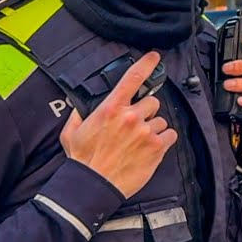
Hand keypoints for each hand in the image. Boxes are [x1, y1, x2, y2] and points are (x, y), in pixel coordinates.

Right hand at [60, 52, 176, 197]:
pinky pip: (170, 135)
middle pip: (152, 102)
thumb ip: (79, 114)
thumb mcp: (72, 132)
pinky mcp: (157, 147)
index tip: (155, 56)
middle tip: (135, 125)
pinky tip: (150, 147)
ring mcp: (146, 132)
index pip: (132, 78)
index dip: (146, 64)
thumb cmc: (83, 160)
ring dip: (154, 128)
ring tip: (139, 142)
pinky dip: (163, 140)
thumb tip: (81, 105)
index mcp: (111, 108)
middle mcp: (131, 117)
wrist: (93, 185)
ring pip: (161, 121)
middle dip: (146, 111)